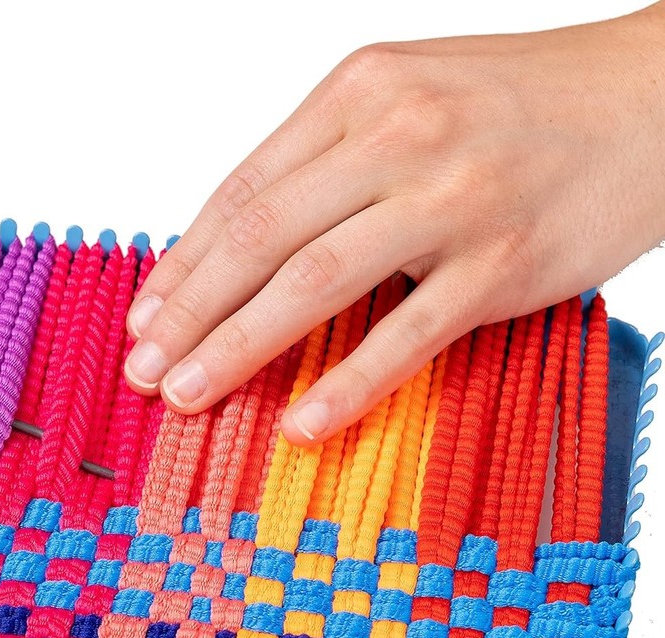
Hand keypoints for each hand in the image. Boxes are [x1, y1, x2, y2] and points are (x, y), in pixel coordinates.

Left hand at [124, 3, 664, 443]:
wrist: (655, 97)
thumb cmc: (521, 105)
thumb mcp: (406, 98)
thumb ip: (326, 164)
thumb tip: (243, 244)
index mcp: (359, 93)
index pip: (243, 190)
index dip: (184, 262)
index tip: (146, 316)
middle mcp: (398, 136)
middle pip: (261, 237)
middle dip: (190, 311)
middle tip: (145, 368)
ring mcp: (453, 199)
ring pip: (316, 282)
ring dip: (238, 346)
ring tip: (189, 394)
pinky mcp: (502, 262)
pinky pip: (408, 334)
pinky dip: (348, 385)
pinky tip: (300, 423)